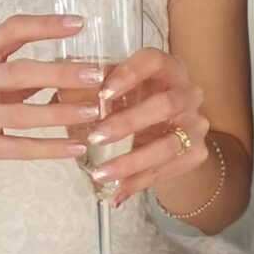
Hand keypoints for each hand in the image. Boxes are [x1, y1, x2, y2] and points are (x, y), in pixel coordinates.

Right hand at [0, 16, 102, 177]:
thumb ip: (20, 68)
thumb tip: (73, 64)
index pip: (12, 30)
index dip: (45, 26)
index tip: (78, 24)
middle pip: (21, 73)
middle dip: (61, 73)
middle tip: (96, 74)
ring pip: (24, 115)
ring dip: (62, 113)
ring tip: (94, 112)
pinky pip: (20, 148)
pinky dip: (50, 149)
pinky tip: (76, 148)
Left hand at [87, 44, 209, 205]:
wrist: (170, 134)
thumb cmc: (134, 104)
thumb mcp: (117, 93)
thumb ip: (93, 91)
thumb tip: (56, 94)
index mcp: (167, 68)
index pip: (154, 61)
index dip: (130, 74)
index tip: (103, 93)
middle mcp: (188, 92)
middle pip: (165, 105)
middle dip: (128, 123)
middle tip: (96, 137)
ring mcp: (196, 124)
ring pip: (168, 145)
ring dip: (131, 161)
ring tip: (100, 174)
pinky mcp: (197, 153)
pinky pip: (166, 171)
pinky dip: (137, 183)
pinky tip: (115, 193)